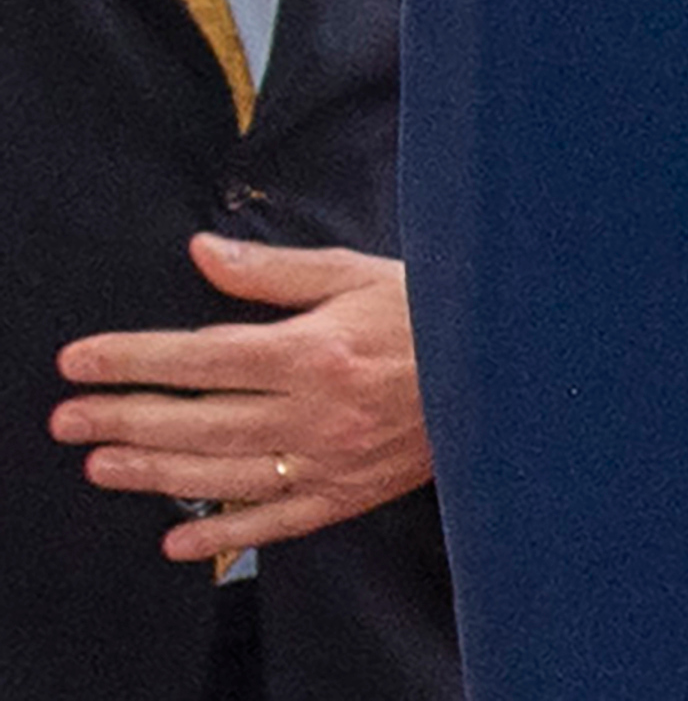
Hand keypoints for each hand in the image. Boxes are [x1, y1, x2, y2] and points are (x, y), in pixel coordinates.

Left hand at [51, 236, 428, 567]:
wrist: (514, 369)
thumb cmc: (434, 312)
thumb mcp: (359, 274)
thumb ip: (275, 272)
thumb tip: (201, 254)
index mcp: (314, 351)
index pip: (199, 357)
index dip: (133, 359)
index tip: (79, 360)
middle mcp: (313, 412)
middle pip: (195, 420)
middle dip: (123, 418)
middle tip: (67, 420)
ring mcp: (328, 460)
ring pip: (219, 475)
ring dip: (152, 473)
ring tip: (101, 464)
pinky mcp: (347, 494)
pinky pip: (273, 523)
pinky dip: (221, 534)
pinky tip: (175, 539)